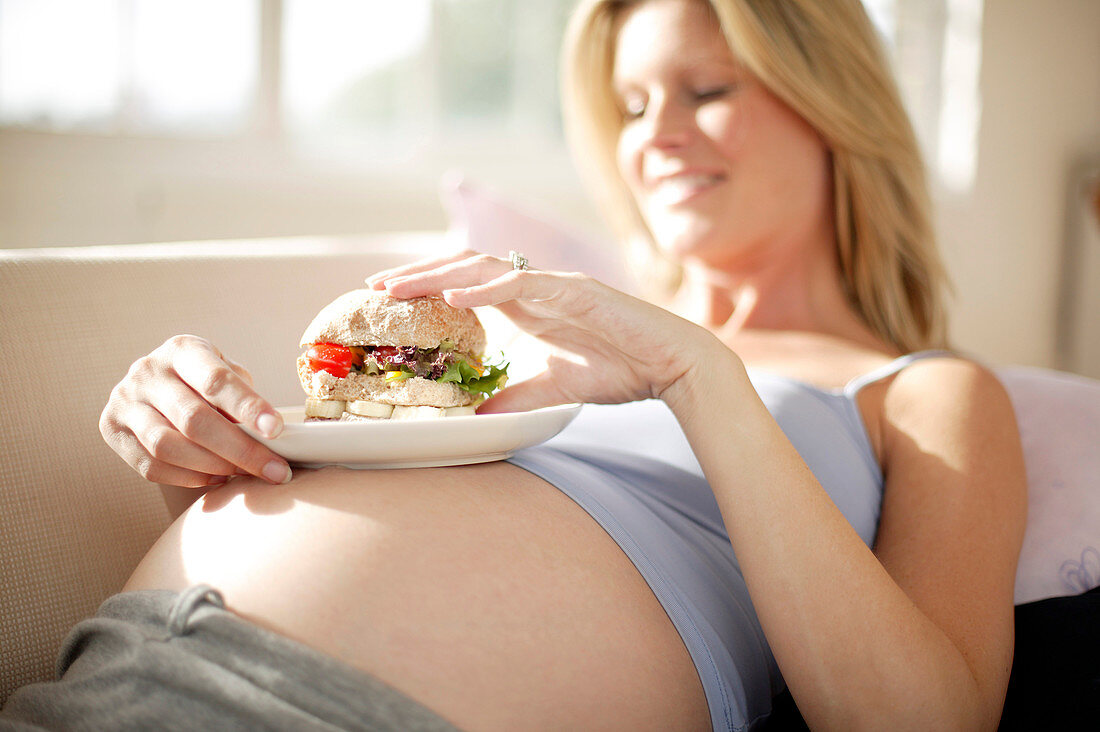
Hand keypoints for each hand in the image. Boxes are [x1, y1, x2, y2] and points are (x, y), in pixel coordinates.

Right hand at [99, 335, 291, 487]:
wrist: (157, 385)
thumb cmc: (204, 382)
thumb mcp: (226, 373)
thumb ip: (243, 398)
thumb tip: (267, 435)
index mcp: (182, 350)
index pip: (215, 380)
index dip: (248, 407)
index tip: (277, 430)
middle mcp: (147, 372)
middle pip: (193, 419)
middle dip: (240, 450)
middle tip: (275, 470)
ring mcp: (124, 401)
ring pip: (167, 446)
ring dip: (213, 467)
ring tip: (245, 474)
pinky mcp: (112, 430)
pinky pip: (150, 466)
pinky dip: (188, 478)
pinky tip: (217, 478)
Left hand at [365, 250, 724, 412]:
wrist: (672, 366)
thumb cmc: (619, 369)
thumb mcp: (552, 390)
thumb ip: (513, 397)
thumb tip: (474, 416)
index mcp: (526, 305)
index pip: (464, 286)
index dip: (424, 288)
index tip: (386, 299)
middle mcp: (534, 287)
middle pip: (464, 269)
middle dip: (417, 275)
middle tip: (375, 287)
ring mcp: (554, 284)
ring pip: (485, 269)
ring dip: (439, 275)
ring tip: (399, 287)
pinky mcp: (576, 290)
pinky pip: (524, 284)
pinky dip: (487, 290)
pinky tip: (454, 297)